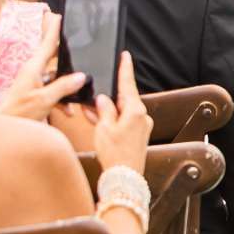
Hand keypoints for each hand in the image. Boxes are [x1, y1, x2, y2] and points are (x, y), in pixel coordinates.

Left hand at [0, 12, 87, 122]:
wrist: (4, 131)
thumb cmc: (18, 113)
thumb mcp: (45, 99)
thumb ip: (64, 86)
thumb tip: (81, 76)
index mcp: (33, 68)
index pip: (46, 44)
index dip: (53, 29)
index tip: (57, 15)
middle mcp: (33, 72)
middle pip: (54, 58)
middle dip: (67, 56)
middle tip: (78, 45)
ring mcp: (34, 83)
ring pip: (56, 78)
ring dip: (68, 87)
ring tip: (77, 100)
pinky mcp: (35, 94)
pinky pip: (53, 91)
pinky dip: (62, 99)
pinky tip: (69, 111)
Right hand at [89, 52, 151, 177]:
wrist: (124, 178)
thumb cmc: (114, 153)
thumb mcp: (103, 128)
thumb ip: (104, 110)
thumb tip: (103, 99)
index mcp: (136, 111)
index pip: (128, 84)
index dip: (125, 69)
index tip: (126, 55)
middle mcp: (142, 117)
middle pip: (123, 100)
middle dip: (107, 99)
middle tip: (92, 101)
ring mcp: (141, 127)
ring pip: (121, 112)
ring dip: (107, 112)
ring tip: (91, 116)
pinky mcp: (138, 136)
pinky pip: (123, 123)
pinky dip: (111, 122)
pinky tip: (99, 125)